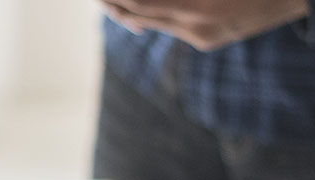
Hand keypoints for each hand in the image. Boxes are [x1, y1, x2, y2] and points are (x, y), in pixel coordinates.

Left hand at [102, 0, 308, 49]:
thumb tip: (139, 2)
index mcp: (198, 4)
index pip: (139, 1)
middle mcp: (196, 23)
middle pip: (136, 14)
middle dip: (111, 2)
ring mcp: (202, 35)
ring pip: (149, 23)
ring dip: (125, 10)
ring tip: (107, 0)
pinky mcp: (207, 41)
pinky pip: (169, 28)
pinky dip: (147, 17)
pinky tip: (133, 12)